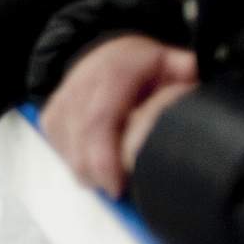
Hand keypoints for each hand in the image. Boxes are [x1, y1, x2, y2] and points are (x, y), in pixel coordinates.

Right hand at [40, 35, 197, 197]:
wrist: (103, 53)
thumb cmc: (138, 65)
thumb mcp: (169, 62)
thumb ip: (184, 74)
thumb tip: (193, 87)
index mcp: (113, 73)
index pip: (98, 120)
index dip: (104, 158)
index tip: (117, 185)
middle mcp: (80, 86)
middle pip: (80, 141)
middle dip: (96, 173)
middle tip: (117, 190)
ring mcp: (61, 102)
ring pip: (66, 148)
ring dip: (87, 170)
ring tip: (110, 176)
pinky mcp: (50, 117)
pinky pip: (59, 148)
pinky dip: (76, 161)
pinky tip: (96, 162)